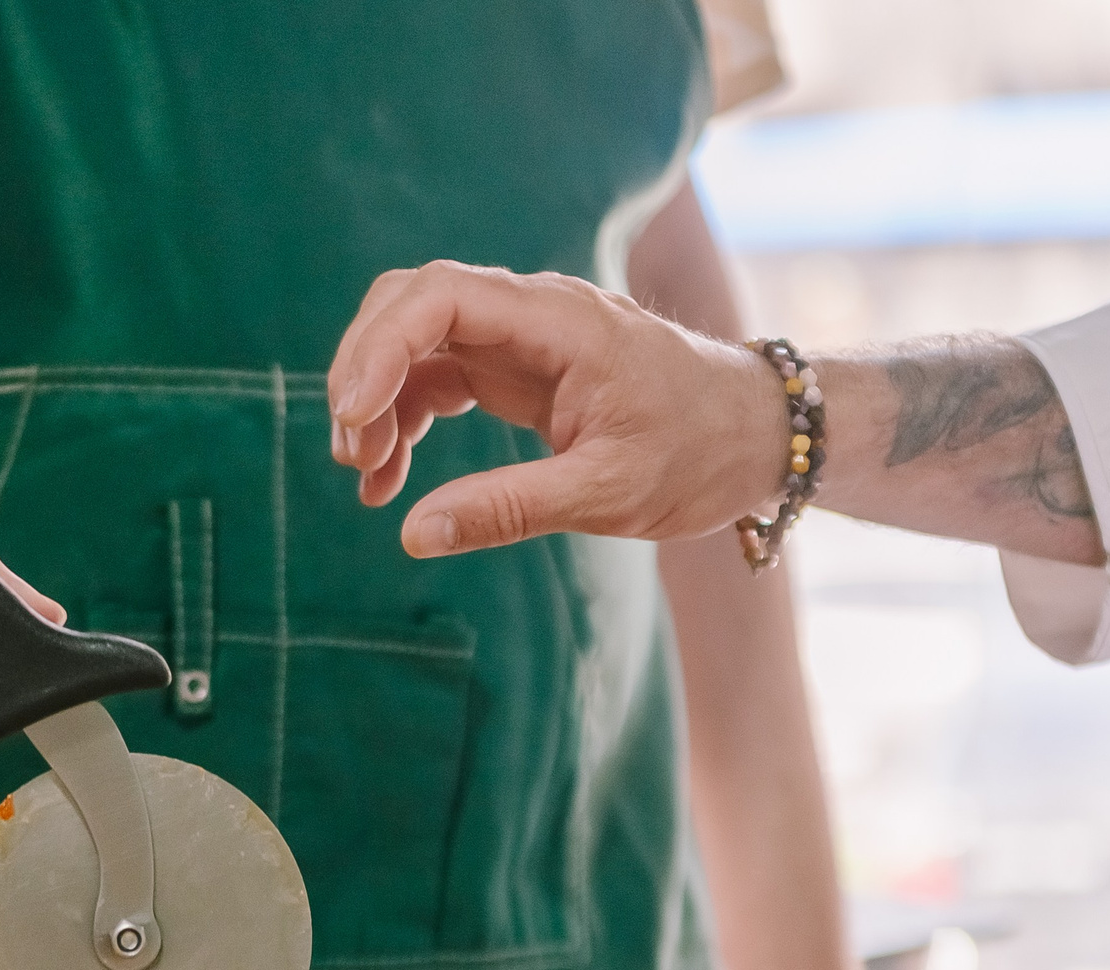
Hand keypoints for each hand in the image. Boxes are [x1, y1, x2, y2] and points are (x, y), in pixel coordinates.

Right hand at [325, 262, 791, 557]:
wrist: (757, 435)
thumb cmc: (700, 453)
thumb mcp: (608, 491)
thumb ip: (508, 510)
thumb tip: (414, 534)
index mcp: (560, 322)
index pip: (441, 295)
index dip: (381, 346)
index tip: (354, 414)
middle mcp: (531, 314)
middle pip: (410, 302)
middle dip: (363, 368)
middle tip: (352, 450)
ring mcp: (519, 337)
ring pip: (413, 338)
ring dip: (375, 399)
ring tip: (365, 475)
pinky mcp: (514, 368)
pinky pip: (434, 375)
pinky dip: (400, 419)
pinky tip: (388, 477)